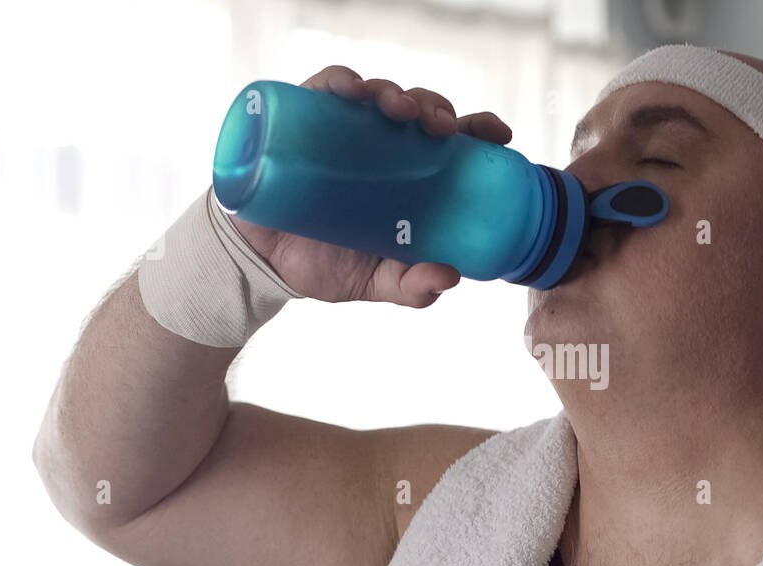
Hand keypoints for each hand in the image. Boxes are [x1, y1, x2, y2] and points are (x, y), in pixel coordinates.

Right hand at [226, 65, 513, 306]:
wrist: (263, 266)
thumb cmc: (327, 267)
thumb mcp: (377, 283)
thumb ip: (413, 288)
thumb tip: (449, 276)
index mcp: (414, 179)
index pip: (457, 144)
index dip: (480, 131)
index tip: (499, 134)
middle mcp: (385, 149)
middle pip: (424, 113)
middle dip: (440, 111)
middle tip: (442, 130)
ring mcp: (346, 132)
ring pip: (382, 94)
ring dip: (398, 94)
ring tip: (403, 113)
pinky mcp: (305, 120)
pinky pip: (328, 87)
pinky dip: (343, 81)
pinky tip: (354, 91)